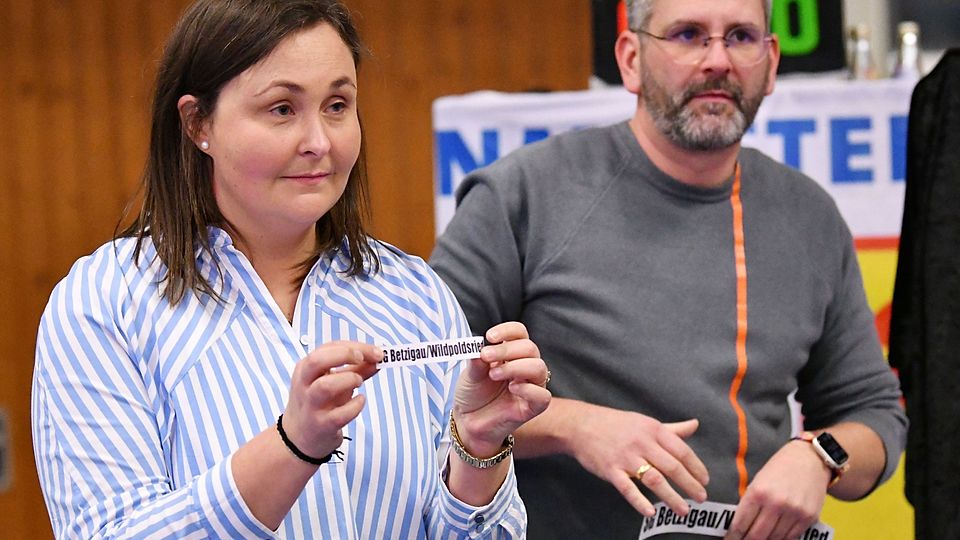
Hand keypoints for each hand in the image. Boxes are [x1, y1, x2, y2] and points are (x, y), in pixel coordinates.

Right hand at [281, 341, 380, 459]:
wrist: (298, 438)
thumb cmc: (319, 403)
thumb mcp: (332, 381)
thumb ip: (356, 369)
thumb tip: (379, 359)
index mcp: (305, 369)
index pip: (328, 347)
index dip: (354, 346)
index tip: (376, 352)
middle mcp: (304, 385)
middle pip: (317, 361)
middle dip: (345, 355)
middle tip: (362, 360)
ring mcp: (311, 406)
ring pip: (326, 386)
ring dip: (349, 380)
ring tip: (358, 383)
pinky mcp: (321, 425)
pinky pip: (340, 414)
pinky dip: (356, 405)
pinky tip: (359, 401)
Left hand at [452, 322, 550, 455]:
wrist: (468, 422)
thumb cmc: (472, 394)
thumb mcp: (470, 374)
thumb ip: (477, 360)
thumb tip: (477, 344)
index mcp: (510, 354)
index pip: (520, 333)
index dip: (508, 330)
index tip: (489, 337)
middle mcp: (524, 367)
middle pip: (530, 348)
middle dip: (507, 350)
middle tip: (486, 356)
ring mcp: (530, 386)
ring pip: (539, 368)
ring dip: (515, 367)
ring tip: (493, 374)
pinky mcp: (533, 407)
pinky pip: (542, 396)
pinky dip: (529, 389)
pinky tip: (512, 388)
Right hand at [567, 404, 708, 517]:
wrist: (581, 425)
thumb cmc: (616, 425)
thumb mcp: (645, 422)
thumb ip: (671, 429)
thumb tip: (695, 425)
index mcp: (653, 430)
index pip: (681, 450)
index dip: (696, 467)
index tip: (705, 481)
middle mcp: (642, 442)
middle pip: (672, 466)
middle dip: (689, 484)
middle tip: (701, 498)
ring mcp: (626, 457)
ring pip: (654, 479)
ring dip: (671, 497)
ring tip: (683, 510)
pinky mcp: (611, 470)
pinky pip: (628, 488)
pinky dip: (639, 501)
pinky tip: (650, 512)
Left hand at [725, 439, 830, 539]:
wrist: (810, 459)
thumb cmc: (780, 468)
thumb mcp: (758, 480)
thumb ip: (751, 502)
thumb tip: (741, 525)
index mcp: (758, 492)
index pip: (741, 523)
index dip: (733, 536)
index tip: (730, 539)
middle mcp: (776, 504)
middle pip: (757, 535)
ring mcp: (794, 512)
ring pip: (775, 539)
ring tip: (757, 539)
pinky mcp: (809, 517)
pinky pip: (792, 537)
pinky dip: (782, 539)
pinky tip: (775, 537)